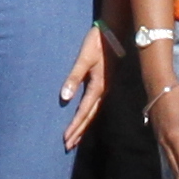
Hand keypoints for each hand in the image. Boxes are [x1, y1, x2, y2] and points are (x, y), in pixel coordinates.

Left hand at [55, 28, 107, 151]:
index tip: (66, 140)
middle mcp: (102, 91)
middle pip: (89, 117)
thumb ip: (74, 77)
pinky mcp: (102, 83)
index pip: (83, 112)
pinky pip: (93, 105)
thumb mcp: (83, 59)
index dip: (74, 127)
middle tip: (68, 146)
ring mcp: (103, 88)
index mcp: (97, 87)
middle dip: (78, 132)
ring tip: (75, 138)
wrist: (113, 32)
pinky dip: (87, 115)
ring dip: (83, 126)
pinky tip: (83, 117)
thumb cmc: (97, 44)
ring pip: (92, 112)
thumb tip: (64, 98)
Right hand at [146, 62, 178, 178]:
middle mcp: (166, 142)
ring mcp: (161, 139)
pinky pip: (166, 156)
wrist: (158, 86)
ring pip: (170, 164)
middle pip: (175, 168)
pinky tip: (174, 174)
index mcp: (174, 137)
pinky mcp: (160, 136)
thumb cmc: (177, 97)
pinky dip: (171, 168)